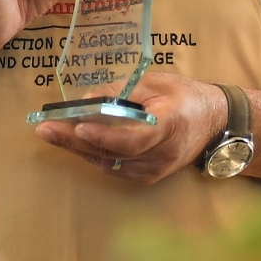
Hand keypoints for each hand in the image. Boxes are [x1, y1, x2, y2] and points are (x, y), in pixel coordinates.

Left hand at [33, 71, 228, 184]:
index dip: (105, 136)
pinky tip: (73, 141)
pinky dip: (93, 153)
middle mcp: (162, 154)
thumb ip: (123, 91)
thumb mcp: (158, 83)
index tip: (79, 127)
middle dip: (75, 141)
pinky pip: (114, 167)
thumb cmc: (185, 97)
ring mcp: (155, 170)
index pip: (134, 138)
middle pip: (113, 153)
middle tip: (45, 129)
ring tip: (50, 133)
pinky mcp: (148, 177)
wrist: (215, 123)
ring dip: (77, 148)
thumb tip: (88, 100)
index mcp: (170, 125)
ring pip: (109, 162)